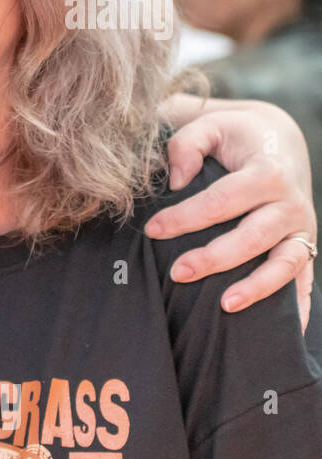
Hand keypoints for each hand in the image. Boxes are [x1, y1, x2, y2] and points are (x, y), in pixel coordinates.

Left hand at [147, 100, 315, 329]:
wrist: (279, 141)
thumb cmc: (235, 137)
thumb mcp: (211, 126)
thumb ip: (187, 144)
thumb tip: (176, 180)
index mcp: (266, 172)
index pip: (222, 200)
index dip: (186, 217)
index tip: (153, 230)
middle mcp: (289, 203)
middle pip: (253, 237)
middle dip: (215, 257)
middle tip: (178, 272)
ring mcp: (301, 228)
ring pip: (284, 263)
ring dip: (257, 287)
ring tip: (225, 305)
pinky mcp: (304, 245)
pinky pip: (304, 278)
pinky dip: (298, 306)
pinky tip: (286, 332)